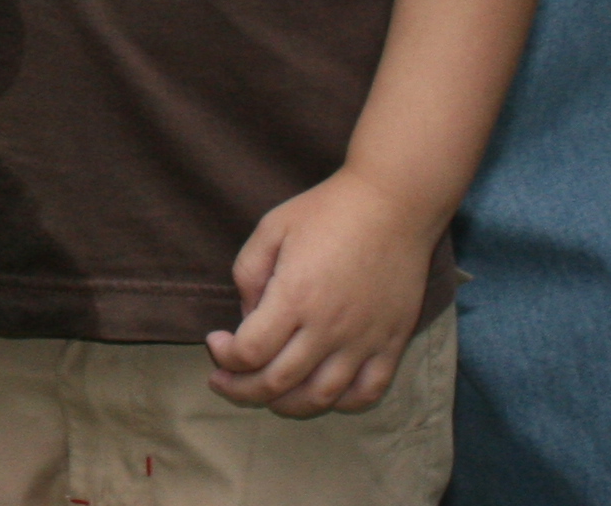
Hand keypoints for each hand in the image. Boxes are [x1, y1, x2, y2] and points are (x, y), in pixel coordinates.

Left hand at [206, 168, 434, 415]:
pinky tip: (319, 392)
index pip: (250, 352)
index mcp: (295, 297)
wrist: (394, 204)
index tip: (216, 340)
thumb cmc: (327, 211)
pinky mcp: (392, 343)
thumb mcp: (270, 228)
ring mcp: (364, 340)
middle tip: (223, 379)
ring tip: (265, 393)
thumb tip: (246, 318)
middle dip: (241, 389)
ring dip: (285, 405)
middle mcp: (329, 327)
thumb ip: (248, 274)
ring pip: (320, 397)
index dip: (225, 357)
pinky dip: (341, 404)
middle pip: (277, 383)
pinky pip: (368, 393)